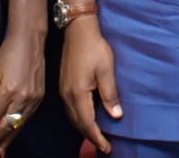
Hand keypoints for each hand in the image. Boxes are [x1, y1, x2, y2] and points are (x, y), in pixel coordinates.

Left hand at [0, 32, 45, 153]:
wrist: (30, 40)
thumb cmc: (8, 53)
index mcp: (9, 89)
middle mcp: (23, 96)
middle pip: (7, 125)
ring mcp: (34, 97)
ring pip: (19, 124)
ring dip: (9, 137)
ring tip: (0, 148)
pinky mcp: (40, 96)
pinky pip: (28, 117)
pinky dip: (19, 126)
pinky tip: (13, 132)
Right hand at [60, 17, 121, 153]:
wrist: (78, 31)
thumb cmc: (94, 48)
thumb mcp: (106, 70)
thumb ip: (110, 94)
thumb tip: (115, 116)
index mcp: (78, 94)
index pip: (87, 123)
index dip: (97, 138)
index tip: (107, 148)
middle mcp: (67, 96)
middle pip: (78, 124)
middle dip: (91, 137)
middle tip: (104, 146)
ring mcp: (63, 91)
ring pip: (73, 118)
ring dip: (85, 129)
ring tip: (97, 136)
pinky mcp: (64, 86)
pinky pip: (71, 110)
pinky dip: (80, 119)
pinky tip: (88, 118)